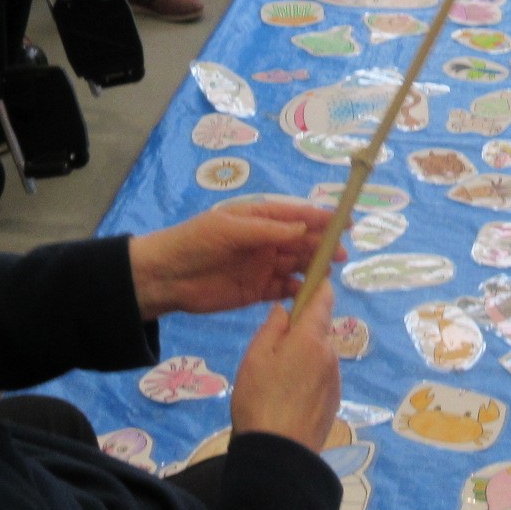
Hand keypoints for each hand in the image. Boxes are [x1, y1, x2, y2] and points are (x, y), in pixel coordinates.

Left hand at [128, 198, 345, 318]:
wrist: (164, 277)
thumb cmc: (194, 242)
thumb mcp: (229, 229)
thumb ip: (267, 230)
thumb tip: (303, 228)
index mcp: (259, 219)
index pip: (296, 216)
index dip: (322, 218)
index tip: (346, 222)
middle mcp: (265, 242)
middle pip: (301, 242)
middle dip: (323, 245)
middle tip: (341, 254)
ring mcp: (262, 267)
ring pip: (296, 265)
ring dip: (313, 268)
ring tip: (328, 273)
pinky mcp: (257, 291)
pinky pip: (284, 290)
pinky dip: (298, 291)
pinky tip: (309, 293)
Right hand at [228, 294, 339, 452]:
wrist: (279, 453)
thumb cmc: (260, 399)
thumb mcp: (256, 357)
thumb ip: (273, 327)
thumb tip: (285, 309)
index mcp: (311, 338)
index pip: (324, 298)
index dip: (318, 286)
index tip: (307, 283)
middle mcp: (330, 354)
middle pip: (318, 331)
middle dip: (300, 333)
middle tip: (270, 354)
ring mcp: (335, 379)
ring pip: (318, 356)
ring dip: (303, 360)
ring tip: (275, 383)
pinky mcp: (334, 400)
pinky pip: (320, 379)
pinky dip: (307, 381)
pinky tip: (287, 400)